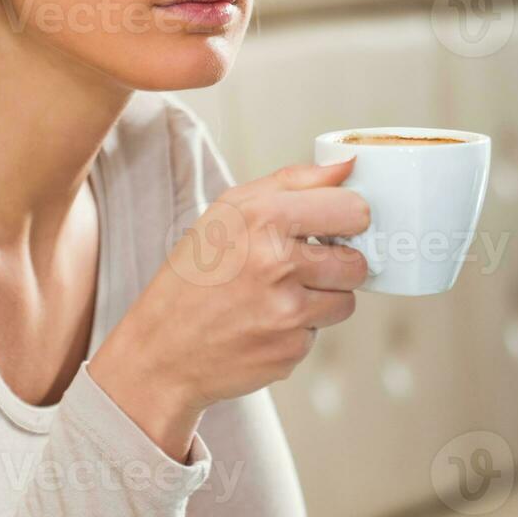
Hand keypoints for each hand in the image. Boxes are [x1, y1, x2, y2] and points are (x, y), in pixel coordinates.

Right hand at [88, 157, 369, 459]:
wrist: (160, 350)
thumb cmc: (194, 274)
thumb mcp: (228, 209)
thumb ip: (294, 181)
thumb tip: (349, 164)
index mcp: (264, 218)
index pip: (352, 209)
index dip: (348, 218)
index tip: (335, 225)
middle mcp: (278, 264)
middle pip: (357, 262)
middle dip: (337, 264)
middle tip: (301, 266)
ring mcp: (286, 313)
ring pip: (346, 301)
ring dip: (322, 299)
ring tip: (278, 295)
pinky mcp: (291, 351)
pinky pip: (319, 334)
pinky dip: (299, 329)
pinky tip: (264, 324)